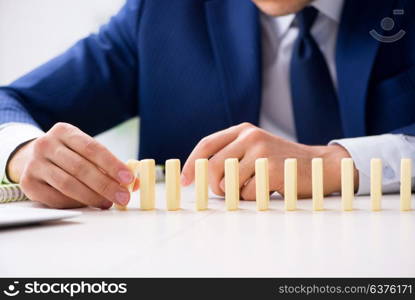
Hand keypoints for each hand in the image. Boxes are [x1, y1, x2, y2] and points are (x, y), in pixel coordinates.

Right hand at [7, 123, 137, 208]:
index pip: (92, 148)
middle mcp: (46, 145)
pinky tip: (88, 204)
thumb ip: (108, 166)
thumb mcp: (85, 151)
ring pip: (68, 184)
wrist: (30, 157)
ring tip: (108, 203)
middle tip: (123, 197)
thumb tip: (134, 183)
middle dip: (105, 185)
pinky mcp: (28, 184)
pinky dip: (75, 203)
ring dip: (92, 197)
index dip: (112, 164)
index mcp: (64, 131)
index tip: (128, 178)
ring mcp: (34, 164)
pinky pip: (56, 198)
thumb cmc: (68, 155)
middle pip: (81, 168)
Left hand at [181, 123, 357, 199]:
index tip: (185, 181)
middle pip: (212, 167)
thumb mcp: (255, 148)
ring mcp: (261, 152)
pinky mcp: (270, 169)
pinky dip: (252, 197)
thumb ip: (230, 154)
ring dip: (235, 192)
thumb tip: (200, 175)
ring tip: (253, 186)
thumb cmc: (281, 161)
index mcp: (243, 130)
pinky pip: (246, 193)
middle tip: (227, 190)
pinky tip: (268, 188)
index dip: (192, 163)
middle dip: (215, 185)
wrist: (319, 165)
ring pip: (227, 182)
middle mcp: (250, 136)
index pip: (207, 145)